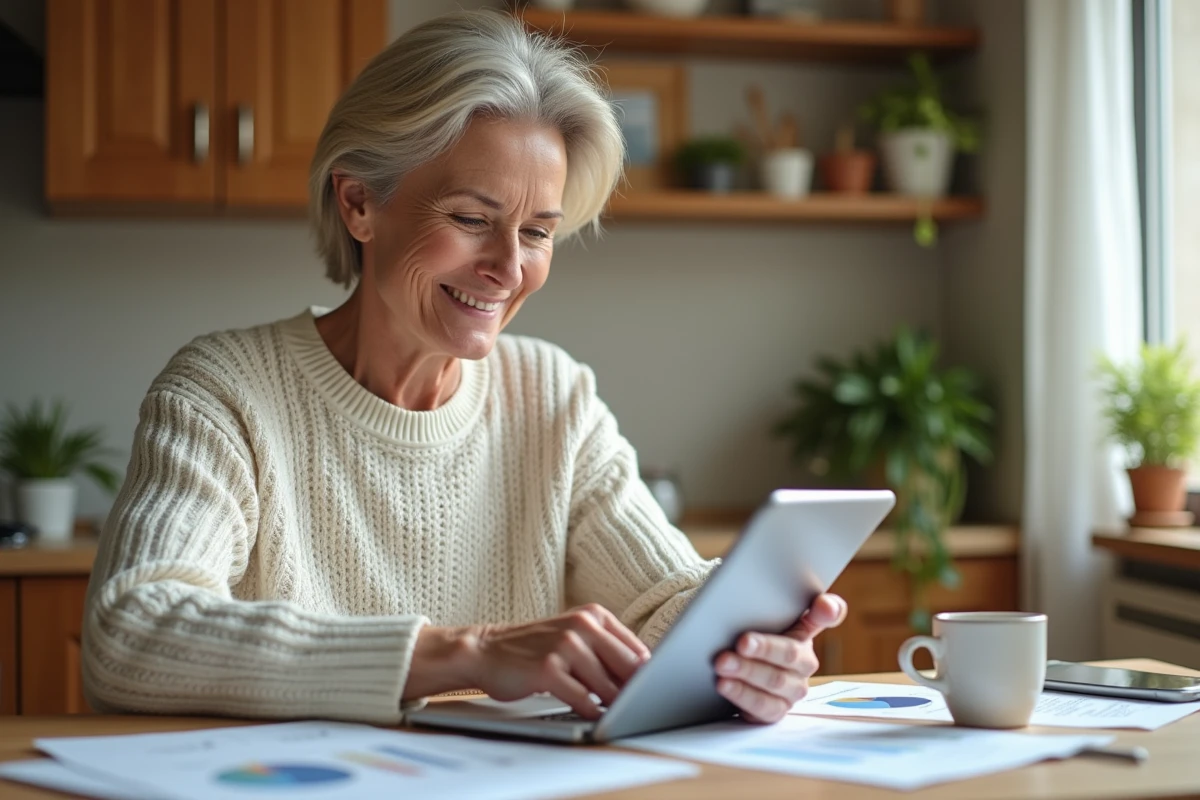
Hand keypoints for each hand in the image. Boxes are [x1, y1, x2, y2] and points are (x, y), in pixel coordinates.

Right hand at [469, 604, 650, 718]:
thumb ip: (606, 650)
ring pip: (607, 685)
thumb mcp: (573, 636)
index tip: (654, 691)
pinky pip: (582, 698)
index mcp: (594, 615)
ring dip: (614, 705)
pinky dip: (592, 712)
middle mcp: (582, 626)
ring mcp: (565, 645)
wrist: (486, 650)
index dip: (648, 675)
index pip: (637, 649)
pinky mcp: (548, 669)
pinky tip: (595, 717)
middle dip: (636, 691)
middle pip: (628, 666)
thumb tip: (643, 677)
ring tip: (617, 715)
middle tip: (641, 708)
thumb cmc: (534, 648)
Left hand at [713, 593, 847, 723]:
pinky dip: (742, 695)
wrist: (730, 666)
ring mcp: (792, 690)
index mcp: (805, 630)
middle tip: (740, 642)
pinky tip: (724, 685)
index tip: (823, 605)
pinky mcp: (774, 711)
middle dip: (764, 648)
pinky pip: (763, 707)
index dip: (828, 609)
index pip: (828, 614)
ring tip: (722, 664)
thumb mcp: (756, 612)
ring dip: (747, 672)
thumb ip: (769, 596)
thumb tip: (797, 595)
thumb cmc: (747, 633)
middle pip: (789, 654)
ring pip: (774, 682)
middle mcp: (805, 662)